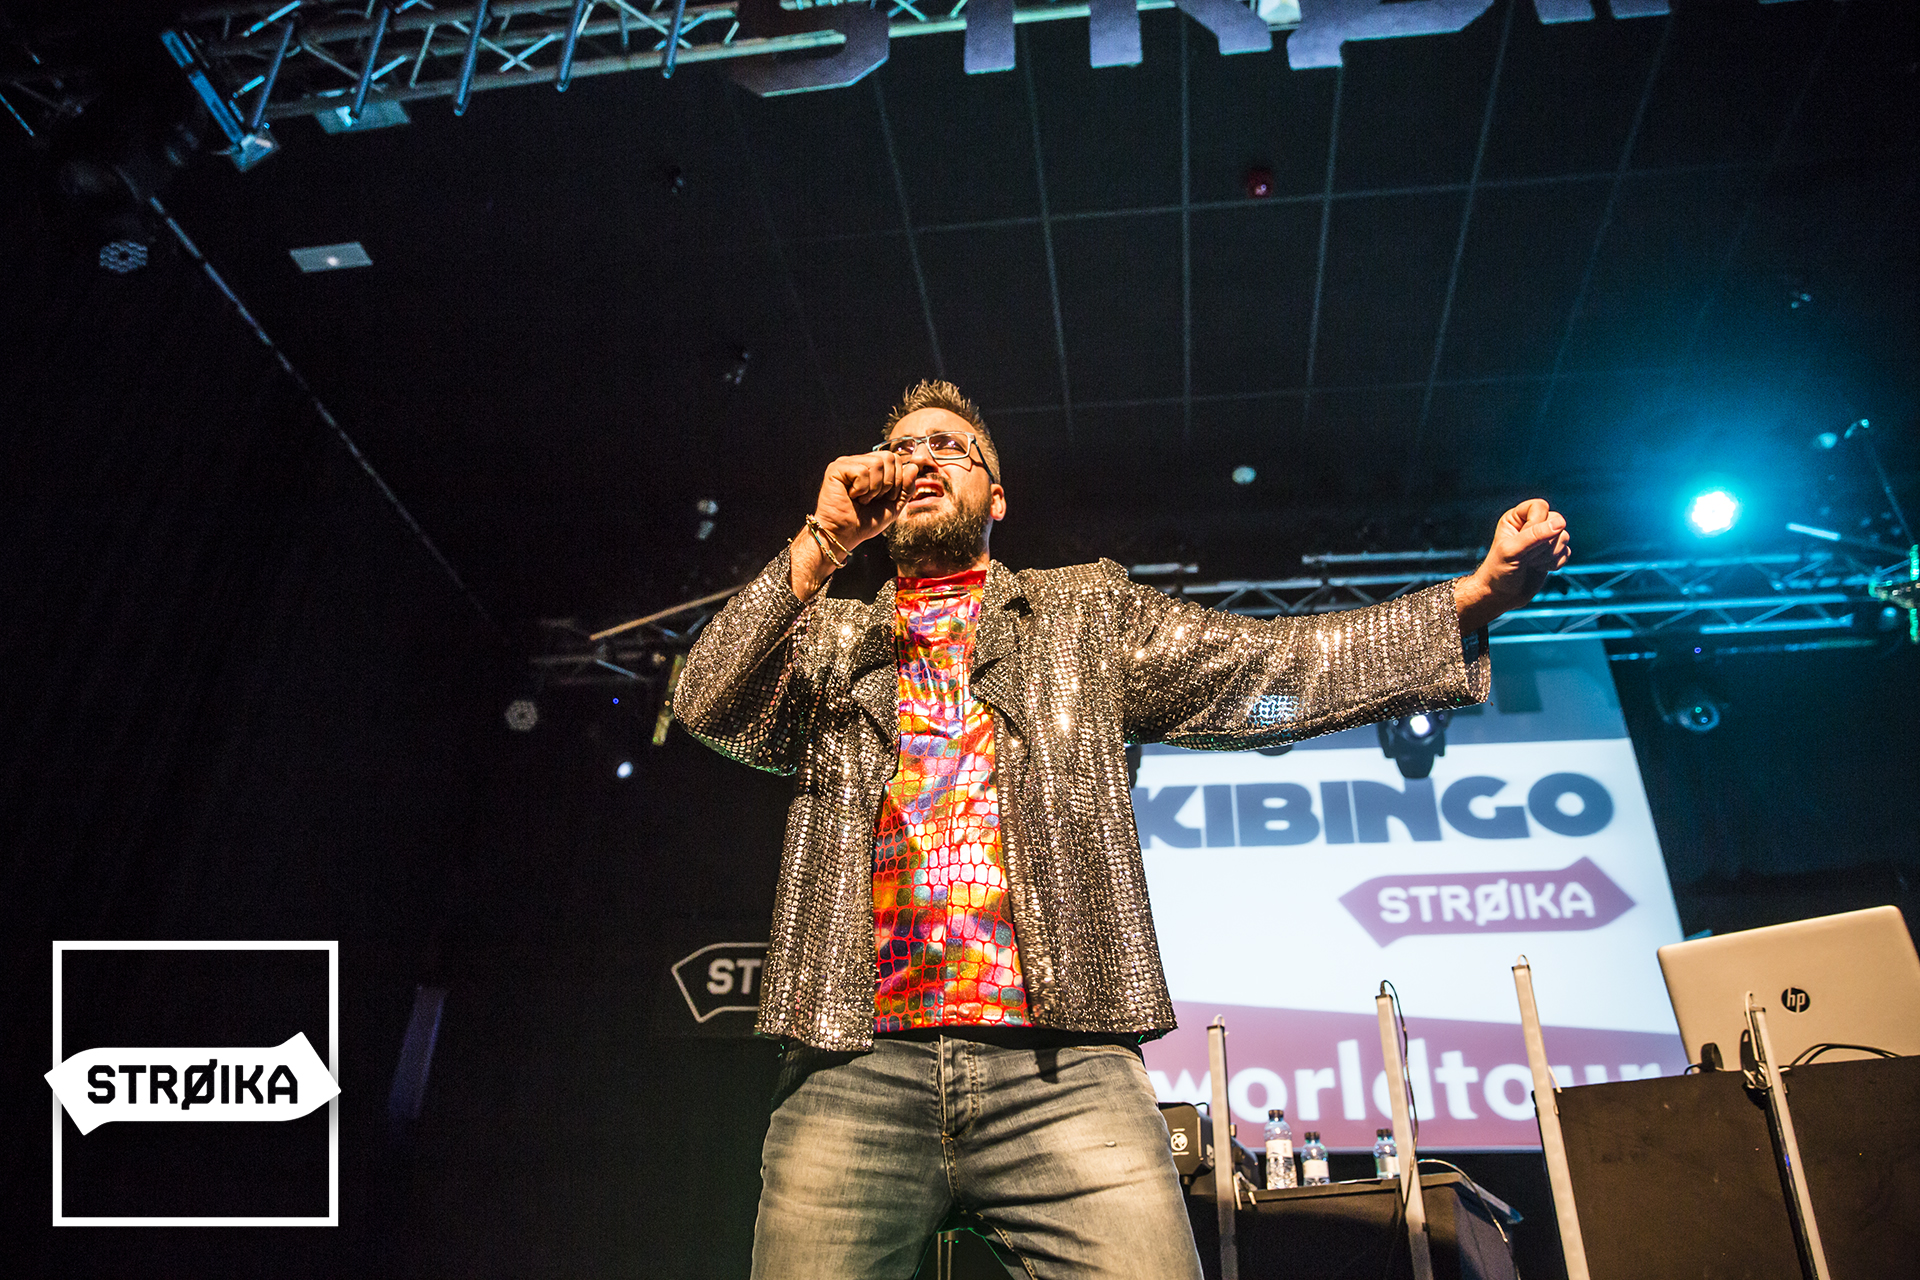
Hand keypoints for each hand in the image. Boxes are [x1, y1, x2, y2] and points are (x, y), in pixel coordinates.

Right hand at [790, 451, 920, 597]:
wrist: (845, 535)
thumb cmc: (865, 522)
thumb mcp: (894, 505)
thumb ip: (906, 487)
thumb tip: (914, 466)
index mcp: (872, 468)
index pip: (895, 459)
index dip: (898, 480)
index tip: (885, 498)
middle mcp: (859, 462)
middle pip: (889, 457)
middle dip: (888, 484)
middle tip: (873, 499)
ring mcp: (847, 464)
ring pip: (877, 463)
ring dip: (874, 488)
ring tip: (862, 499)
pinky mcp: (836, 469)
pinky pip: (861, 471)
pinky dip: (862, 489)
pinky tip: (852, 497)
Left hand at [1456, 499, 1570, 632]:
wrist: (1502, 596)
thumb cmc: (1499, 571)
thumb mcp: (1512, 551)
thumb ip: (1535, 535)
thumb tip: (1560, 523)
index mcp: (1516, 518)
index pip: (1540, 506)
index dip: (1538, 522)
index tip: (1526, 540)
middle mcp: (1530, 526)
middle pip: (1556, 520)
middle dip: (1545, 542)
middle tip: (1528, 556)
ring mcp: (1543, 540)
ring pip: (1564, 536)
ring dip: (1550, 554)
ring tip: (1532, 563)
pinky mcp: (1552, 554)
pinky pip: (1567, 551)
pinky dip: (1556, 562)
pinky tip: (1540, 568)